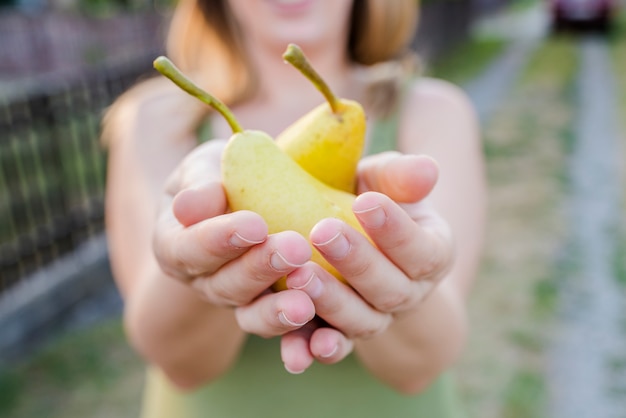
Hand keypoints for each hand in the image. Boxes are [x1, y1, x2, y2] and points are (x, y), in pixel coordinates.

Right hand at [152, 139, 317, 338]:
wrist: (248, 197)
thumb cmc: (221, 177)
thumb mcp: (206, 169)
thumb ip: (200, 183)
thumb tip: (188, 207)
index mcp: (177, 245)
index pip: (189, 248)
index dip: (218, 240)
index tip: (254, 225)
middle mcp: (205, 280)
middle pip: (226, 284)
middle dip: (259, 269)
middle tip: (295, 248)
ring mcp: (239, 300)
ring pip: (253, 314)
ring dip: (278, 310)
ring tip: (305, 304)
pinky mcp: (272, 311)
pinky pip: (284, 331)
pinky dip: (300, 338)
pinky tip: (322, 336)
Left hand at [281, 152, 453, 372]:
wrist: (345, 226)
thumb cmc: (369, 195)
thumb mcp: (384, 180)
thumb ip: (401, 176)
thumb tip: (427, 169)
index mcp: (431, 254)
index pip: (422, 250)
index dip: (396, 230)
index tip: (366, 201)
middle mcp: (407, 294)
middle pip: (390, 291)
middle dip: (357, 263)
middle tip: (322, 232)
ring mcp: (375, 318)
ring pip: (361, 322)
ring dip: (332, 303)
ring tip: (300, 276)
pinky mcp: (339, 332)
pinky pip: (331, 346)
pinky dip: (313, 351)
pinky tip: (297, 352)